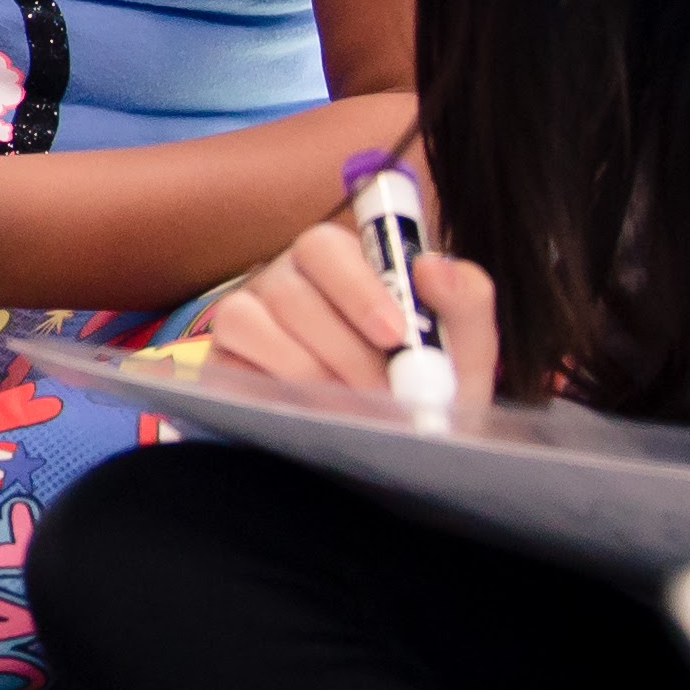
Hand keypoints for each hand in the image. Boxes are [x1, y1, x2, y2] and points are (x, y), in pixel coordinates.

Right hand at [208, 220, 501, 404]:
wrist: (400, 443)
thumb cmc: (429, 384)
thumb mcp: (464, 347)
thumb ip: (466, 299)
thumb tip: (432, 267)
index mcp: (341, 262)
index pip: (326, 246)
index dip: (356, 287)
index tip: (395, 334)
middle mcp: (286, 279)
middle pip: (287, 287)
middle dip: (341, 346)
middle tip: (383, 391)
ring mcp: (248, 316)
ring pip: (249, 319)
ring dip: (309, 370)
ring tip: (356, 410)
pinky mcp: (223, 359)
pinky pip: (226, 358)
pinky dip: (273, 384)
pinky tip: (312, 410)